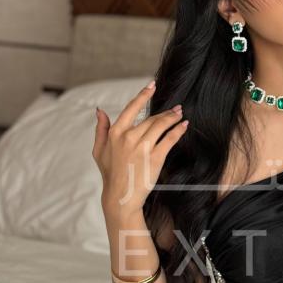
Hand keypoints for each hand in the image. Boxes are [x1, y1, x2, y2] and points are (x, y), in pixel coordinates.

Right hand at [93, 80, 188, 217]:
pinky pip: (169, 139)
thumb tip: (99, 111)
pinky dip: (178, 130)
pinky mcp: (155, 157)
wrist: (120, 197)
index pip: (131, 108)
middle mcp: (129, 137)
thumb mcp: (98, 151)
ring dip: (173, 117)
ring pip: (161, 125)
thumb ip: (100, 129)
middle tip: (176, 108)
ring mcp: (142, 147)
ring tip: (180, 114)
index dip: (143, 95)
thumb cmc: (110, 174)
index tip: (153, 85)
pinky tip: (184, 125)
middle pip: (151, 118)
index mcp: (115, 133)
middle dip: (165, 112)